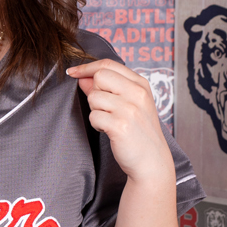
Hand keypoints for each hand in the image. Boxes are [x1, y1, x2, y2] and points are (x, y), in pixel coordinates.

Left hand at [65, 59, 170, 180]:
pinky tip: (110, 131)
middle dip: (95, 92)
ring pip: (94, 97)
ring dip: (96, 111)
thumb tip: (83, 77)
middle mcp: (137, 93)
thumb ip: (107, 89)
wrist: (152, 161)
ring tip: (110, 122)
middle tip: (105, 108)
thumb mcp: (129, 105)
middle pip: (100, 76)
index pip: (109, 64)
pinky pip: (94, 117)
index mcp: (141, 84)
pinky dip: (97, 125)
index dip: (87, 67)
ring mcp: (129, 109)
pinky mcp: (120, 126)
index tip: (73, 72)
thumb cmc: (140, 134)